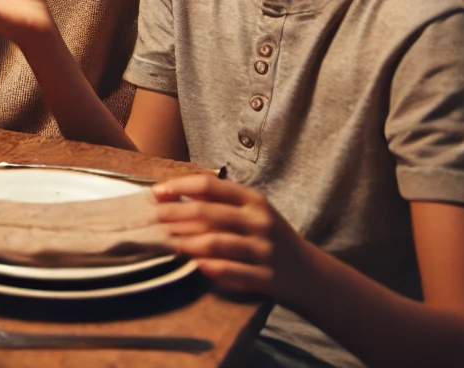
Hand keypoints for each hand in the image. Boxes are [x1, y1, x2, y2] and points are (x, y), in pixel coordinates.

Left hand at [153, 174, 310, 301]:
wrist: (310, 274)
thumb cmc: (270, 238)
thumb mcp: (253, 212)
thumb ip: (220, 201)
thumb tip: (177, 192)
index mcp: (254, 200)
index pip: (211, 185)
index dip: (179, 187)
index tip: (155, 192)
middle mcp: (260, 221)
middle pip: (207, 213)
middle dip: (174, 215)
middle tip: (153, 219)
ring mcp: (264, 250)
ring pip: (215, 242)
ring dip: (186, 242)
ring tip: (167, 243)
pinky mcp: (266, 277)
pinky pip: (229, 271)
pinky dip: (208, 268)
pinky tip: (194, 266)